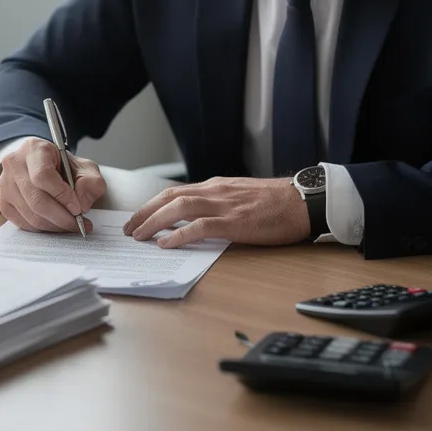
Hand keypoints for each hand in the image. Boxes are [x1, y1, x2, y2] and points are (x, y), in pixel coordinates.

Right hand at [0, 138, 106, 232]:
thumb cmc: (62, 166)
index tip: (78, 208)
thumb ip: (91, 182)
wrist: (42, 166)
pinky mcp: (4, 203)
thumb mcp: (84, 168)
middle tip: (80, 224)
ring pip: (30, 215)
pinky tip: (55, 225)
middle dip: (61, 217)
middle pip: (36, 199)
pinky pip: (23, 223)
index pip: (43, 176)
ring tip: (71, 226)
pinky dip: (43, 228)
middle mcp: (14, 165)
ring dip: (54, 226)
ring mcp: (5, 185)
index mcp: (34, 149)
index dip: (61, 195)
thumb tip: (82, 204)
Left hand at [123, 177, 309, 247]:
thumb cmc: (276, 203)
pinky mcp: (234, 222)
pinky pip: (200, 226)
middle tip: (129, 229)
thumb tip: (197, 218)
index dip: (152, 204)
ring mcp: (223, 205)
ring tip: (139, 236)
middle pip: (169, 197)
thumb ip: (219, 203)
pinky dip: (179, 235)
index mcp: (215, 186)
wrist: (302, 201)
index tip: (138, 217)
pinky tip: (166, 244)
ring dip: (154, 222)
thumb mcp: (240, 195)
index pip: (175, 192)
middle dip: (145, 213)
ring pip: (178, 208)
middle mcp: (214, 191)